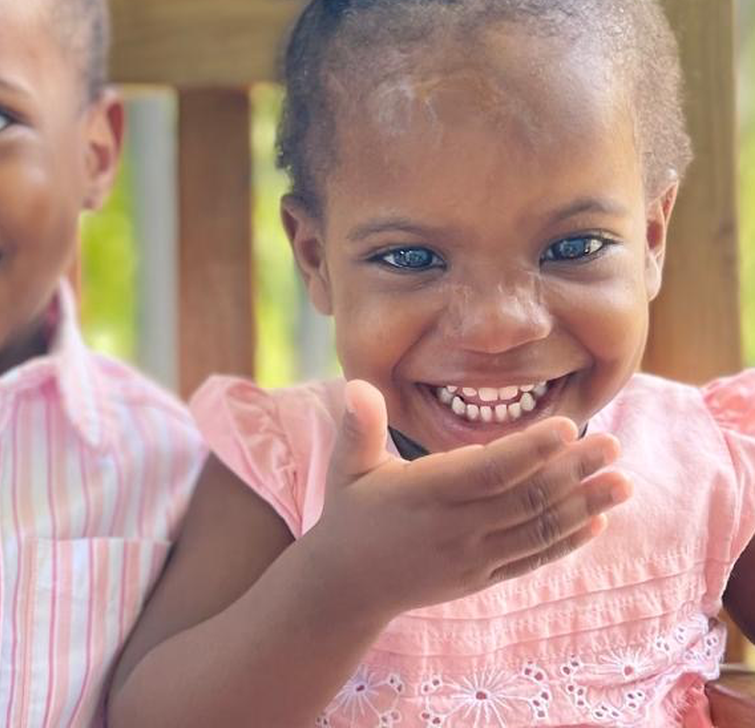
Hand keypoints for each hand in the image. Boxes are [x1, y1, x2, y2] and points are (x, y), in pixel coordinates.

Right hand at [309, 380, 630, 618]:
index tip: (569, 426)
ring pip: (537, 530)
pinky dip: (567, 542)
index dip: (530, 450)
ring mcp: (471, 558)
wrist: (347, 587)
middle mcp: (454, 528)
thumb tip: (358, 384)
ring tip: (624, 482)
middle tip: (614, 445)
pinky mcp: (481, 578)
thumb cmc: (350, 514)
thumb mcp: (348, 467)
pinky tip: (597, 521)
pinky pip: (531, 558)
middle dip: (572, 471)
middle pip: (524, 499)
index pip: (487, 471)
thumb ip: (359, 426)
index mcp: (424, 493)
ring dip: (584, 506)